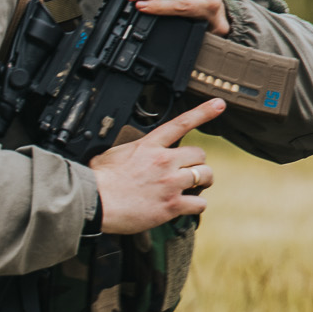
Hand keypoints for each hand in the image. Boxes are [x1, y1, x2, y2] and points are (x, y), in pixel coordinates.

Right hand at [90, 98, 224, 234]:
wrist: (93, 202)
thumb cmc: (97, 181)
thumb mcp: (110, 155)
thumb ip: (128, 152)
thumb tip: (124, 156)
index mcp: (149, 146)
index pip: (181, 123)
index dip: (203, 112)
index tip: (219, 104)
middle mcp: (164, 161)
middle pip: (199, 155)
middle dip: (196, 163)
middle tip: (188, 172)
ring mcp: (170, 182)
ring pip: (205, 176)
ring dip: (201, 182)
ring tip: (192, 188)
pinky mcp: (172, 205)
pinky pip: (199, 203)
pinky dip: (195, 205)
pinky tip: (185, 207)